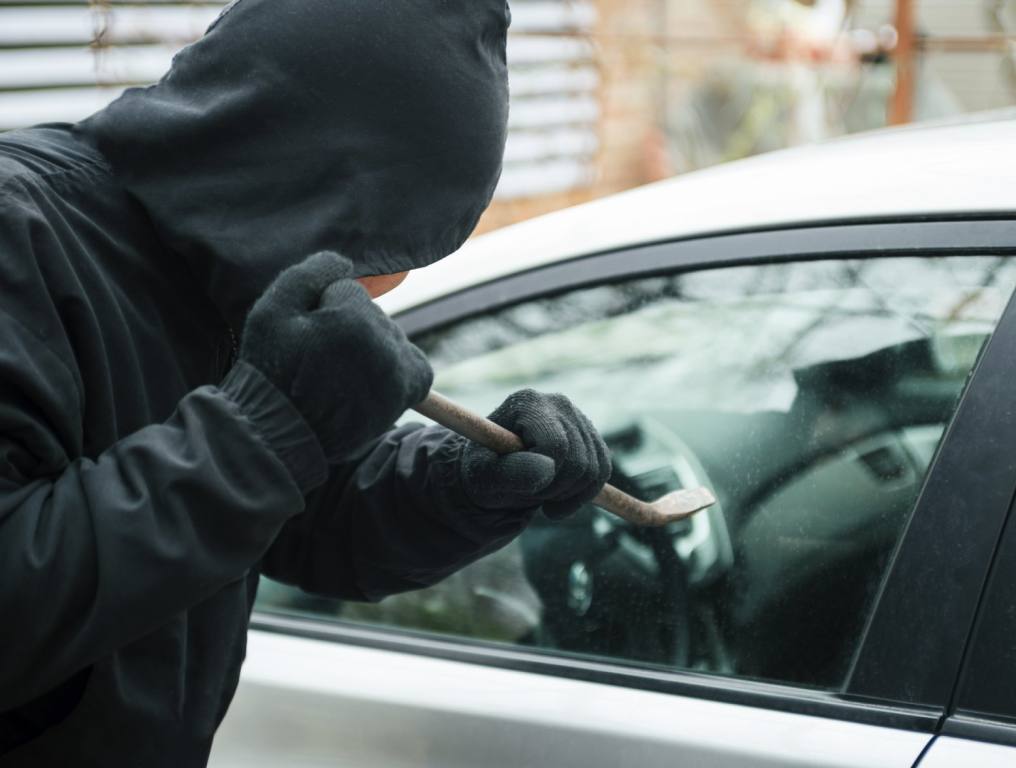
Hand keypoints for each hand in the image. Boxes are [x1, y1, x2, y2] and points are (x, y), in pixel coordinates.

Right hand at [239, 252, 432, 461]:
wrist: (280, 431)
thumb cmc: (271, 369)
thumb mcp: (272, 310)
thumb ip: (308, 274)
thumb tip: (343, 260)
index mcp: (352, 319)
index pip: (348, 291)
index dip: (323, 308)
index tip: (306, 335)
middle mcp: (383, 344)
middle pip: (372, 314)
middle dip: (349, 328)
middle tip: (320, 359)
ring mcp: (397, 372)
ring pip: (391, 338)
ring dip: (372, 348)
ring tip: (339, 375)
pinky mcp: (404, 395)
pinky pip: (416, 366)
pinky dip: (401, 367)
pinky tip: (373, 377)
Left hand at [459, 389, 610, 518]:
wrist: (492, 471)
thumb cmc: (484, 471)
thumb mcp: (484, 476)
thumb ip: (511, 472)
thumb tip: (548, 469)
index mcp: (527, 403)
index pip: (556, 446)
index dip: (546, 478)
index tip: (526, 490)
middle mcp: (557, 403)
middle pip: (579, 460)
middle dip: (557, 489)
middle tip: (532, 497)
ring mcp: (578, 418)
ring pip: (595, 469)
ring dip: (570, 495)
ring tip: (542, 495)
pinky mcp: (590, 436)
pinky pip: (603, 471)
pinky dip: (584, 493)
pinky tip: (559, 497)